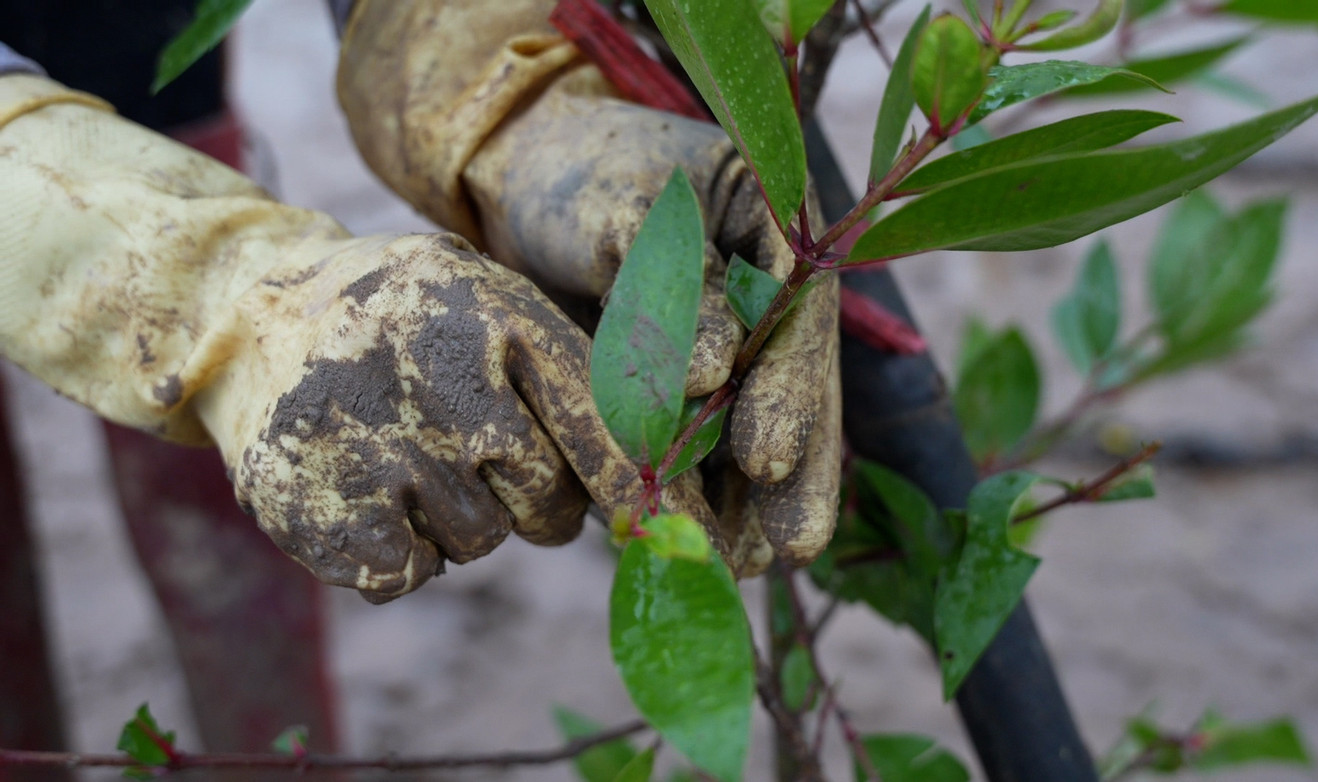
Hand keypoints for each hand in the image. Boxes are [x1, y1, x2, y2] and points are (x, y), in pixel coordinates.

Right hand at [0, 72, 714, 602]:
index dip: (660, 506)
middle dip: (530, 499)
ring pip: (480, 542)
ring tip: (400, 445)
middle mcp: (454, 385)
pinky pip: (409, 575)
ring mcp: (388, 452)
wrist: (253, 317)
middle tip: (469, 444)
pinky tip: (362, 484)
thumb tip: (666, 485)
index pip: (613, 437)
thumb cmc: (413, 323)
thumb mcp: (495, 304)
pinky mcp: (327, 513)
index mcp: (509, 325)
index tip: (710, 560)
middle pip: (551, 509)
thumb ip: (577, 377)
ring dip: (452, 515)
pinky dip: (394, 548)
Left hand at [336, 0, 840, 570]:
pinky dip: (701, 492)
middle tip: (790, 549)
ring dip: (751, 500)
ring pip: (754, 426)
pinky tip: (699, 546)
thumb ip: (669, 287)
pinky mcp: (686, 381)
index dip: (789, 391)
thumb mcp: (617, 213)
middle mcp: (769, 293)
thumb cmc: (572, 177)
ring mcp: (733, 342)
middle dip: (793, 470)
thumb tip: (716, 373)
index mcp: (773, 228)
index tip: (765, 457)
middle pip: (793, 387)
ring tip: (747, 568)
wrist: (518, 181)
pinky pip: (706, 443)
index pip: (797, 317)